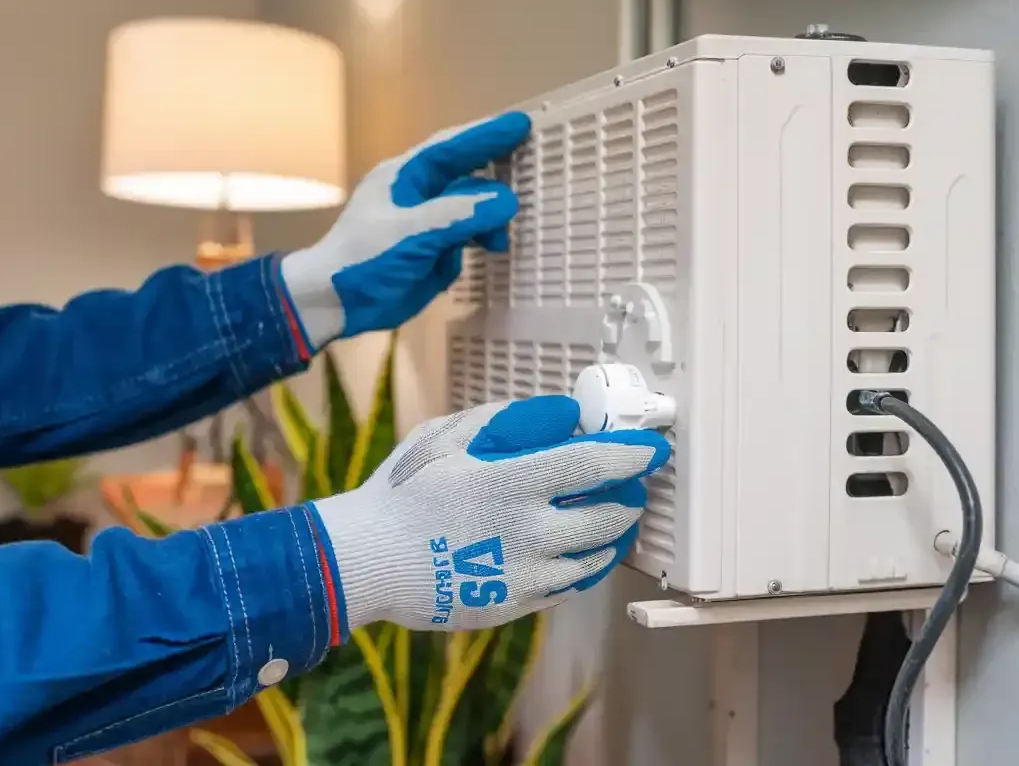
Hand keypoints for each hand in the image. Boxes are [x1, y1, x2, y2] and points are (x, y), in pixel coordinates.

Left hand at [280, 112, 530, 350]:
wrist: (332, 304)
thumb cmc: (362, 259)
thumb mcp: (411, 233)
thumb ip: (458, 215)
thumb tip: (505, 200)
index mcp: (404, 177)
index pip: (452, 147)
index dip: (487, 134)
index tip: (522, 123)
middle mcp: (417, 195)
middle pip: (465, 175)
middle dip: (496, 171)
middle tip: (534, 162)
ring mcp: (424, 224)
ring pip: (469, 210)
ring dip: (489, 217)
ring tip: (503, 234)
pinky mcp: (430, 252)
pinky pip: (464, 238)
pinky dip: (479, 240)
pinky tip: (491, 249)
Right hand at [308, 395, 670, 632]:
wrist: (366, 561)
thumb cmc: (403, 491)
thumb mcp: (444, 435)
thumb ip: (506, 420)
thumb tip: (563, 414)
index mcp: (512, 483)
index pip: (595, 464)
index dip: (632, 454)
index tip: (652, 448)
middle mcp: (529, 532)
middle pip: (609, 514)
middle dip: (629, 496)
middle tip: (630, 484)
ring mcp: (526, 575)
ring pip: (597, 555)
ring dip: (613, 531)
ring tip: (611, 515)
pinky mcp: (517, 605)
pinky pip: (571, 585)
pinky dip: (586, 563)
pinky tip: (578, 549)